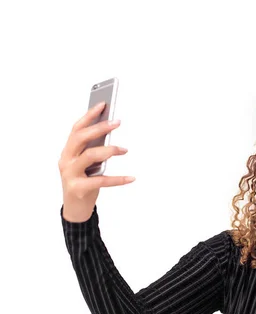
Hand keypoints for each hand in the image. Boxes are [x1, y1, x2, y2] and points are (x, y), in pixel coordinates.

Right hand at [58, 101, 133, 221]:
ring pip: (89, 156)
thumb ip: (94, 149)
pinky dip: (118, 179)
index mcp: (68, 151)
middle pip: (81, 138)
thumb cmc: (84, 182)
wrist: (75, 209)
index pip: (77, 128)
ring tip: (125, 150)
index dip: (89, 115)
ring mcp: (70, 174)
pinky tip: (131, 178)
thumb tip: (110, 133)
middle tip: (117, 122)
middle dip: (99, 128)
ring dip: (109, 150)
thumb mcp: (87, 164)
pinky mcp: (78, 188)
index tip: (104, 103)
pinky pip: (100, 181)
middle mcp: (66, 160)